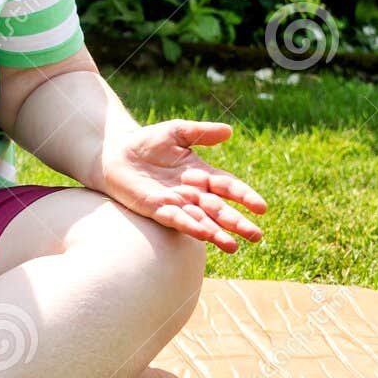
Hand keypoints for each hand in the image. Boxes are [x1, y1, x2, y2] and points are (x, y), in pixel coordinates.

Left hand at [97, 119, 264, 253]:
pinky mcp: (156, 208)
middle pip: (218, 210)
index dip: (244, 196)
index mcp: (201, 174)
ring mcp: (175, 203)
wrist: (116, 152)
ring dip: (216, 233)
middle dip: (237, 222)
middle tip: (257, 236)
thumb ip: (202, 133)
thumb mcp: (177, 132)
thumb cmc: (148, 141)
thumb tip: (230, 131)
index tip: (261, 208)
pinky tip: (203, 235)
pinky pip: (176, 220)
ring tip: (234, 246)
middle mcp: (192, 192)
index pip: (227, 187)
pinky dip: (190, 227)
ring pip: (201, 221)